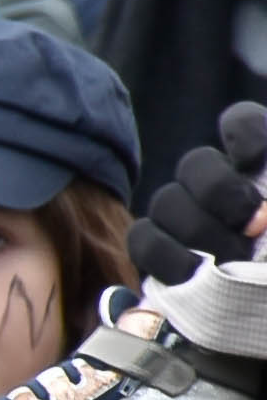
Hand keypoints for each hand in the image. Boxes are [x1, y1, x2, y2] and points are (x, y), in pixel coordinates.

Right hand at [127, 101, 266, 284]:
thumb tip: (264, 214)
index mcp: (263, 176)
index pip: (240, 124)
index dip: (245, 134)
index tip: (256, 157)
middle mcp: (224, 191)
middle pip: (197, 164)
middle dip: (220, 191)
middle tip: (255, 225)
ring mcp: (189, 222)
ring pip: (167, 201)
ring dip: (199, 228)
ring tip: (230, 261)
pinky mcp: (164, 256)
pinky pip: (145, 239)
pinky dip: (166, 254)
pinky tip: (194, 274)